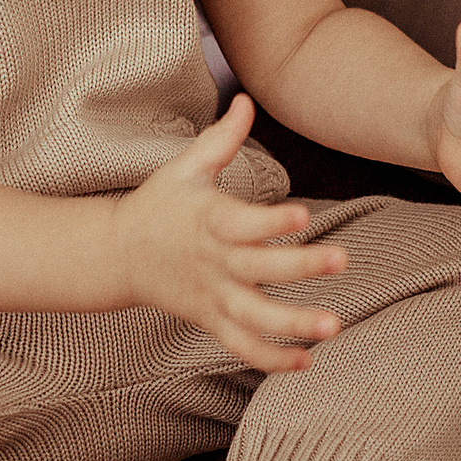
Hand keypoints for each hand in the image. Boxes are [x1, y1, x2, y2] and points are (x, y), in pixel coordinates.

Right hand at [115, 94, 348, 372]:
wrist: (117, 254)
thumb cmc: (160, 204)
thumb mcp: (184, 167)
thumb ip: (221, 139)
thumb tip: (245, 99)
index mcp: (208, 220)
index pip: (242, 221)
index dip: (272, 221)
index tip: (304, 215)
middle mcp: (213, 262)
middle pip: (258, 270)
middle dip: (301, 268)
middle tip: (342, 260)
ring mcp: (212, 296)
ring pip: (253, 319)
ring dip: (293, 326)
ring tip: (334, 326)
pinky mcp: (211, 320)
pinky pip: (241, 346)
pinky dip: (271, 359)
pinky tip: (307, 361)